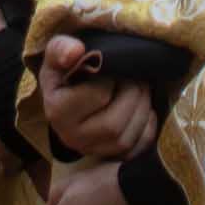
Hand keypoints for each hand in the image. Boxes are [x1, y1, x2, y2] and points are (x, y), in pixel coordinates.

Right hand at [37, 37, 156, 165]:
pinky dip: (147, 127)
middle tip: (136, 76)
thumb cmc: (65, 69)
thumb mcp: (57, 53)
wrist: (67, 90)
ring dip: (142, 109)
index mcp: (57, 111)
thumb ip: (61, 48)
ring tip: (141, 88)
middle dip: (133, 95)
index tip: (112, 66)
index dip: (113, 78)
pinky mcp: (109, 156)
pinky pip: (136, 148)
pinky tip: (143, 108)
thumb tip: (76, 51)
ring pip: (126, 139)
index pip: (98, 96)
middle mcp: (71, 137)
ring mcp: (90, 151)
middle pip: (113, 125)